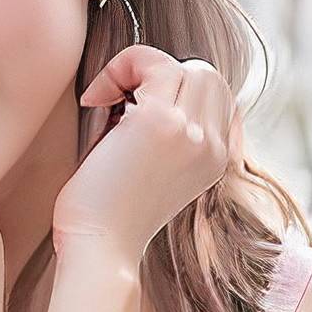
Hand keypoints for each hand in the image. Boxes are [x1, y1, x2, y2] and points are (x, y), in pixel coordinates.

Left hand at [53, 47, 242, 267]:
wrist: (99, 249)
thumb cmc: (109, 215)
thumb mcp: (153, 171)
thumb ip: (167, 134)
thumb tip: (143, 89)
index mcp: (215, 159)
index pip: (217, 96)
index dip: (177, 91)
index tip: (132, 114)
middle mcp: (212, 146)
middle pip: (206, 74)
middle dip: (161, 77)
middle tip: (119, 106)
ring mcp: (192, 133)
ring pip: (183, 65)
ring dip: (138, 71)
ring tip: (107, 104)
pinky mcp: (161, 123)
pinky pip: (149, 62)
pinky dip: (119, 69)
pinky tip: (94, 101)